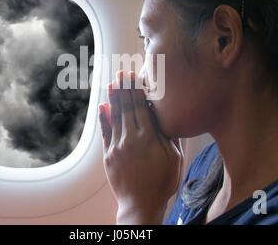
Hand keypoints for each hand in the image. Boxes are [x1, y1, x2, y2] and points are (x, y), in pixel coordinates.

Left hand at [98, 70, 183, 223]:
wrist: (141, 205)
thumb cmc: (162, 183)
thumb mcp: (174, 159)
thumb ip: (169, 136)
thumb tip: (164, 115)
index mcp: (149, 138)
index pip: (141, 107)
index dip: (136, 90)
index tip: (134, 76)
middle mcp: (131, 139)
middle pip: (127, 108)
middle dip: (124, 88)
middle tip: (122, 72)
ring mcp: (117, 147)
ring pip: (115, 117)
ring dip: (114, 98)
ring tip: (113, 83)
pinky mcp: (108, 156)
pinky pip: (105, 132)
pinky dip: (104, 118)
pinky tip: (103, 105)